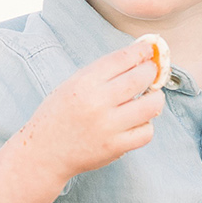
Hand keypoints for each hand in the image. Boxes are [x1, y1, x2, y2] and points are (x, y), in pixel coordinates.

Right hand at [41, 43, 164, 181]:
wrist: (45, 152)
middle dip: (152, 71)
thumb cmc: (59, 114)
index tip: (150, 49)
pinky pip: (146, 132)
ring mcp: (108, 127)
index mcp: (84, 82)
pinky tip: (138, 120)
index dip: (141, 51)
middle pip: (140, 78)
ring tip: (150, 97)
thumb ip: (102, 72)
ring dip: (156, 97)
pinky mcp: (115, 148)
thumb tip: (136, 58)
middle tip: (152, 72)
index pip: (122, 58)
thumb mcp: (73, 83)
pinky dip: (147, 124)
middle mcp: (97, 103)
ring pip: (151, 106)